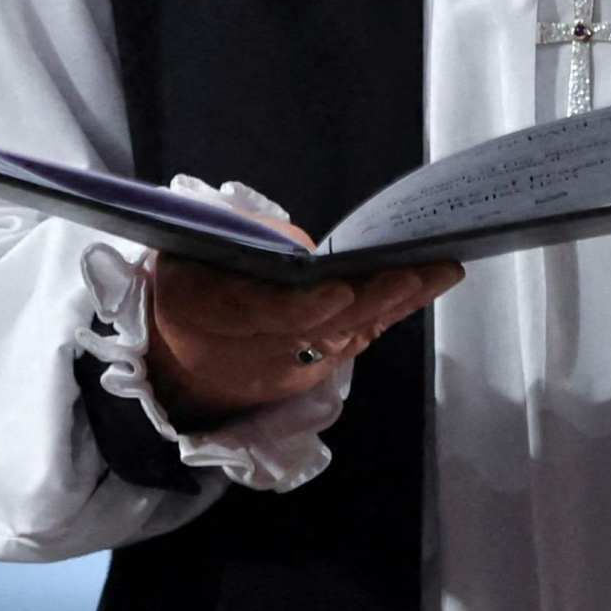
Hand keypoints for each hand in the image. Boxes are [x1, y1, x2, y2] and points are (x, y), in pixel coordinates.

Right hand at [143, 255, 457, 427]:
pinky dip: (389, 316)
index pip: (263, 316)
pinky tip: (424, 288)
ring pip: (345, 339)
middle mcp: (255, 353)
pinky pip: (353, 342)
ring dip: (393, 307)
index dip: (302, 308)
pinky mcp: (310, 373)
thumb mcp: (186, 249)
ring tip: (438, 271)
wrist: (171, 361)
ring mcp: (286, 371)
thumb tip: (300, 249)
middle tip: (417, 273)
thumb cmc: (183, 283)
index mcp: (209, 313)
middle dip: (372, 302)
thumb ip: (236, 238)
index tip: (338, 289)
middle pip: (319, 332)